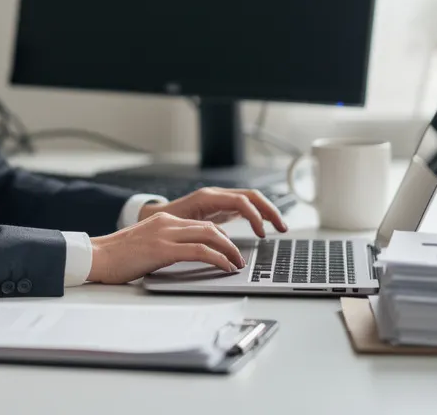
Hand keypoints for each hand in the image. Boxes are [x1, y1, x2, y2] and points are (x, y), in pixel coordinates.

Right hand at [88, 212, 245, 283]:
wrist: (96, 256)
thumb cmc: (117, 256)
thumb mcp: (146, 243)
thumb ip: (166, 244)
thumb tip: (186, 257)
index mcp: (163, 220)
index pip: (201, 224)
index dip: (220, 237)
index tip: (229, 250)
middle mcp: (167, 222)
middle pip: (210, 227)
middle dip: (229, 243)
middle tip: (239, 258)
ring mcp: (165, 234)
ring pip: (210, 235)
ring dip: (229, 251)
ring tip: (237, 264)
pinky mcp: (163, 249)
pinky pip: (200, 251)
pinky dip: (218, 259)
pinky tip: (225, 267)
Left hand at [144, 187, 288, 237]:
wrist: (154, 217)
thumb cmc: (164, 222)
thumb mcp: (181, 226)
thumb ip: (200, 230)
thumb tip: (218, 240)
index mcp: (207, 197)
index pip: (240, 200)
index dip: (255, 216)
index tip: (262, 234)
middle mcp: (215, 195)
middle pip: (251, 196)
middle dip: (269, 210)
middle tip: (282, 228)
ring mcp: (219, 200)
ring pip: (250, 200)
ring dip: (267, 211)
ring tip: (280, 228)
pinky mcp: (221, 207)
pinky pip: (244, 207)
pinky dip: (257, 215)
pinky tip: (265, 226)